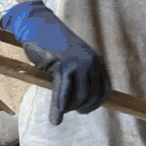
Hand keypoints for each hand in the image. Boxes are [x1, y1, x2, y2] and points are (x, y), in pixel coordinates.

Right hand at [0, 0, 111, 125]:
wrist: (40, 27)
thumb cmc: (54, 46)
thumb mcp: (73, 59)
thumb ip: (81, 76)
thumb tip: (83, 101)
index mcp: (97, 61)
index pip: (105, 90)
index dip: (95, 104)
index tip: (85, 109)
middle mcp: (91, 62)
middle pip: (92, 96)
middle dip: (80, 107)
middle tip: (68, 109)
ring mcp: (78, 64)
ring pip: (80, 97)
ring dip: (70, 108)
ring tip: (60, 108)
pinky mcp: (63, 66)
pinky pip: (63, 92)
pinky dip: (59, 107)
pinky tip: (56, 118)